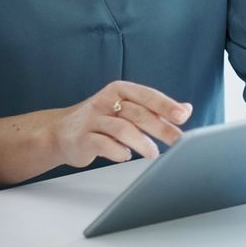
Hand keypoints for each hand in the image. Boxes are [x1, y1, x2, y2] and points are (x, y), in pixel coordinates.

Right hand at [46, 81, 192, 168]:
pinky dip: (118, 151)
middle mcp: (105, 101)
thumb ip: (155, 109)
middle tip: (179, 142)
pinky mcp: (82, 138)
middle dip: (161, 128)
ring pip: (122, 129)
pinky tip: (125, 156)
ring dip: (142, 142)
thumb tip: (186, 109)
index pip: (146, 95)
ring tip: (153, 154)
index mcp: (119, 90)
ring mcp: (92, 119)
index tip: (183, 116)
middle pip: (138, 113)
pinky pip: (103, 144)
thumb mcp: (127, 108)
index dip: (166, 105)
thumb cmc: (99, 120)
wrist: (59, 132)